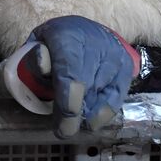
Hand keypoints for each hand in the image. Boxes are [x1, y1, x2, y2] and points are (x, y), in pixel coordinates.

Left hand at [5, 16, 139, 137]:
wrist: (81, 30)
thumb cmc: (53, 43)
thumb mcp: (36, 46)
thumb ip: (33, 59)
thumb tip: (43, 68)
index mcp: (67, 35)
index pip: (70, 74)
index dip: (67, 104)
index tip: (61, 127)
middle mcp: (96, 43)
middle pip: (88, 87)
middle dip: (75, 114)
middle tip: (63, 131)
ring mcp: (115, 55)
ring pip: (103, 94)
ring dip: (88, 113)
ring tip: (75, 122)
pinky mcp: (127, 67)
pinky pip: (117, 97)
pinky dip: (103, 113)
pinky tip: (91, 120)